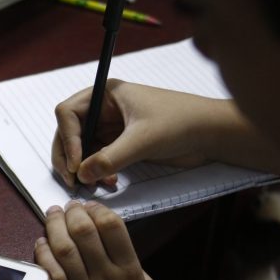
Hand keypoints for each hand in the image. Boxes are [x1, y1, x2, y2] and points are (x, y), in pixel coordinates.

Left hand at [34, 200, 163, 279]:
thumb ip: (130, 264)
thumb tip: (109, 239)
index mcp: (131, 274)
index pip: (113, 228)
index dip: (98, 210)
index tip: (90, 206)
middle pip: (85, 233)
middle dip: (73, 213)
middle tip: (67, 207)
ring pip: (64, 250)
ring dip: (55, 226)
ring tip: (52, 216)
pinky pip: (51, 276)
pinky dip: (43, 254)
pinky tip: (41, 244)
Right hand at [51, 80, 222, 187]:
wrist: (211, 135)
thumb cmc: (182, 123)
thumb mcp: (143, 140)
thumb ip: (109, 158)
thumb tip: (81, 174)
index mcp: (105, 94)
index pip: (68, 113)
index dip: (67, 139)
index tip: (75, 164)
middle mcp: (104, 109)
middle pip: (69, 132)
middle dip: (69, 157)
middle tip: (73, 181)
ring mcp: (111, 127)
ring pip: (81, 149)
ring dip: (83, 169)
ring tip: (94, 185)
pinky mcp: (121, 145)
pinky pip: (97, 159)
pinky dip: (97, 173)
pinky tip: (109, 183)